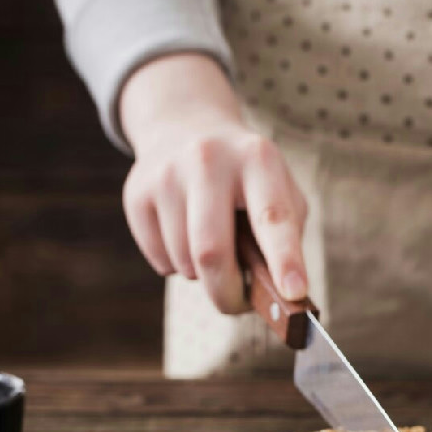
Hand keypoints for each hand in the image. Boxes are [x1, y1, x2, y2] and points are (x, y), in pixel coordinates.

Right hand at [119, 53, 307, 313]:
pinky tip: (185, 237)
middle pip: (212, 251)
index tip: (294, 293)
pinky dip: (178, 266)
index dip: (285, 259)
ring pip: (184, 261)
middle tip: (239, 304)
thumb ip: (287, 238)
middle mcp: (208, 159)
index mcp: (257, 159)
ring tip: (214, 248)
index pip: (273, 217)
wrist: (186, 127)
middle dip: (227, 292)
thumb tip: (280, 296)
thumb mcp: (280, 191)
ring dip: (203, 275)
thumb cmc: (248, 178)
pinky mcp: (136, 193)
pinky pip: (160, 260)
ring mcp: (166, 174)